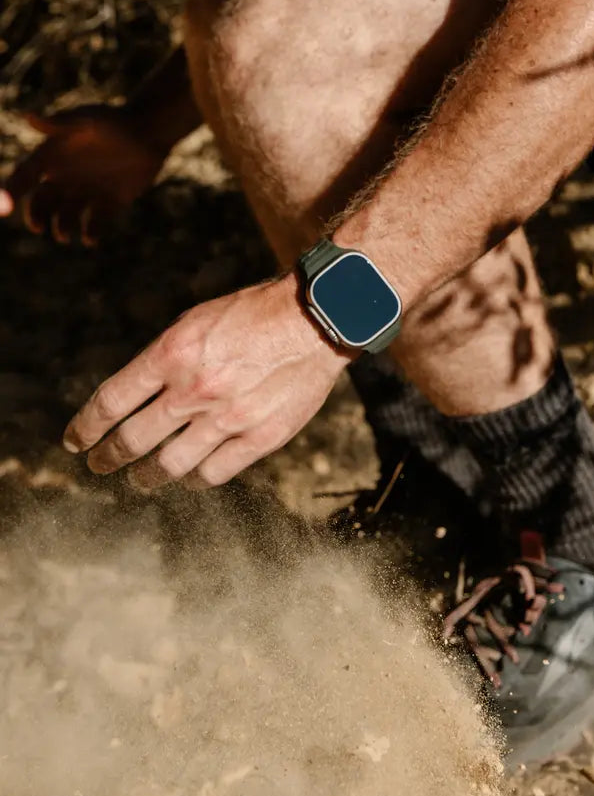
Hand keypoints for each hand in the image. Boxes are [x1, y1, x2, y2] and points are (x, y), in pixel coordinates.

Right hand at [0, 106, 164, 244]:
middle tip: (39, 227)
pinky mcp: (109, 203)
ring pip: (66, 217)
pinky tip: (91, 238)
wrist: (151, 131)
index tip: (6, 204)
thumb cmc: (117, 120)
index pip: (24, 175)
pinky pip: (95, 224)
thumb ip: (61, 123)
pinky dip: (92, 233)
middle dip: (36, 216)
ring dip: (62, 228)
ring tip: (65, 234)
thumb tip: (28, 117)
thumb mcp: (88, 119)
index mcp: (53, 156)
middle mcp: (66, 176)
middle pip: (42, 202)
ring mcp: (87, 191)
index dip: (13, 189)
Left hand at [63, 275, 348, 487]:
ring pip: (169, 465)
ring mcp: (228, 417)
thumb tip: (132, 399)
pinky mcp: (260, 437)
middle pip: (132, 440)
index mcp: (172, 353)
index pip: (110, 401)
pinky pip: (213, 473)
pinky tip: (189, 476)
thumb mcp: (196, 322)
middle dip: (108, 457)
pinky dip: (194, 478)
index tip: (75, 442)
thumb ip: (164, 360)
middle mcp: (194, 389)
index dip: (86, 427)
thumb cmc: (253, 315)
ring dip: (146, 477)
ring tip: (140, 480)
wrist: (316, 319)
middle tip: (100, 465)